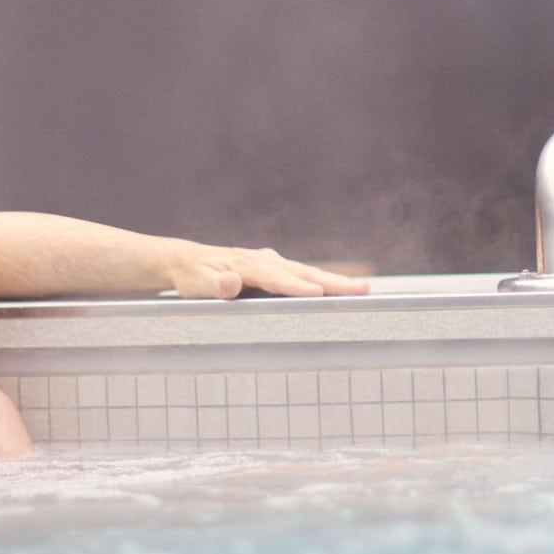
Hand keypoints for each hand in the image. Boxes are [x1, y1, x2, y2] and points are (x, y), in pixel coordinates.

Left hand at [163, 241, 370, 298]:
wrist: (190, 261)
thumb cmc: (194, 277)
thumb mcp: (196, 284)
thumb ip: (213, 286)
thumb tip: (230, 282)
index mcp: (247, 266)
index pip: (275, 278)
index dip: (295, 286)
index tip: (317, 292)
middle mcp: (265, 261)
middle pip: (303, 272)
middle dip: (333, 282)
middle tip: (362, 289)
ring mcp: (273, 263)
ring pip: (308, 272)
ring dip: (336, 281)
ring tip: (363, 289)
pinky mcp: (276, 268)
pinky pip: (304, 275)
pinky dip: (325, 281)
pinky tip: (341, 289)